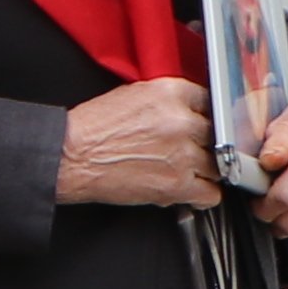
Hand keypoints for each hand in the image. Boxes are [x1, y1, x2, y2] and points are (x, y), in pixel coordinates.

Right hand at [54, 79, 218, 209]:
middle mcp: (181, 121)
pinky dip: (202, 195)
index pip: (210, 102)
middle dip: (204, 144)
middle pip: (217, 135)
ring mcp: (182, 154)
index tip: (202, 126)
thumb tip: (188, 112)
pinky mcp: (177, 184)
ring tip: (186, 172)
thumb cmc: (92, 128)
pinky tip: (189, 191)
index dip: (204, 117)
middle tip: (190, 151)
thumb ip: (166, 101)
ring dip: (205, 171)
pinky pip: (211, 193)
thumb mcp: (131, 95)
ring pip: (218, 165)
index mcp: (170, 92)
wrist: (69, 156)